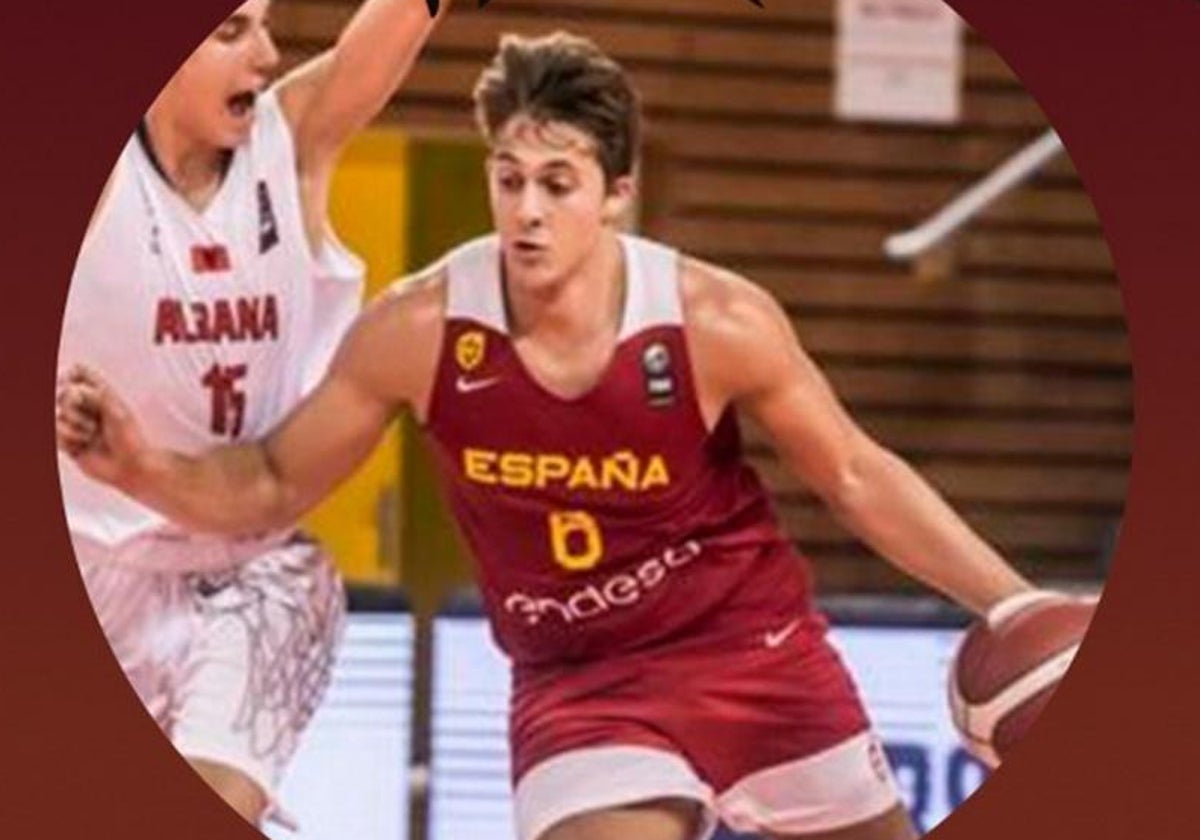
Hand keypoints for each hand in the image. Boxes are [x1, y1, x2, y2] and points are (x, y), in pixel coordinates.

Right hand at [55, 364, 149, 489]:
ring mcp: (78, 424)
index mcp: (103, 395)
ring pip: (58, 416)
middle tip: (93, 422)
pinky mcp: (70, 442)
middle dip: (73, 406)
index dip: (70, 374)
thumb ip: (96, 396)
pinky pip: (55, 434)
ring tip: (91, 435)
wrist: (131, 467)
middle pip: (64, 395)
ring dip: (74, 426)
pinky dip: (67, 439)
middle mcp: (88, 407)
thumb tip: (72, 388)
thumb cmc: (131, 439)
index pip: (81, 374)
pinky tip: (81, 446)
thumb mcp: (118, 412)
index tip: (66, 381)